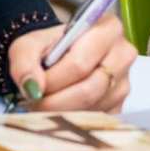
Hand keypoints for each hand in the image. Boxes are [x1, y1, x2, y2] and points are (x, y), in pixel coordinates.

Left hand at [7, 14, 135, 113]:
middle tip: (35, 103)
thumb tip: (33, 87)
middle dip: (56, 102)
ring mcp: (124, 82)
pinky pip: (97, 121)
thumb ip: (25, 62)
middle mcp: (123, 54)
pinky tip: (61, 111)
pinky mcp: (120, 105)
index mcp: (107, 28)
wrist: (58, 57)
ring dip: (63, 113)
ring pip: (92, 108)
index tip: (34, 86)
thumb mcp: (28, 46)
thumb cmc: (49, 48)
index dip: (53, 80)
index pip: (80, 64)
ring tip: (45, 104)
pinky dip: (74, 121)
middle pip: (90, 89)